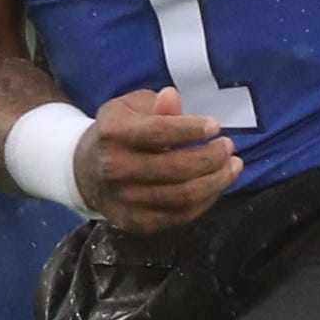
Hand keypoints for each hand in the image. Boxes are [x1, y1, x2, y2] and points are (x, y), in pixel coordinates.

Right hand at [80, 87, 236, 233]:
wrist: (86, 171)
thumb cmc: (119, 132)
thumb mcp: (129, 109)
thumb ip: (155, 105)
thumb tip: (172, 97)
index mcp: (114, 134)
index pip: (158, 133)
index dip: (190, 130)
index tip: (216, 125)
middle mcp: (116, 169)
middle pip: (175, 168)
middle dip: (211, 157)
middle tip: (228, 147)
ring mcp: (125, 199)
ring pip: (181, 196)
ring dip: (216, 182)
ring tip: (234, 166)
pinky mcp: (136, 222)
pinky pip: (179, 216)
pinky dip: (205, 202)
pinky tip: (217, 185)